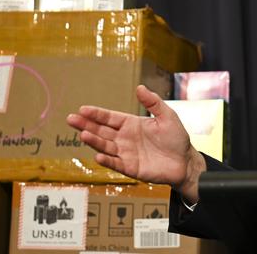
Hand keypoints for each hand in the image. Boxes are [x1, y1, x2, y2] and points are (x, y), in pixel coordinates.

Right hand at [66, 84, 206, 202]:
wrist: (185, 161)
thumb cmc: (176, 138)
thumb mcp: (167, 116)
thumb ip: (153, 103)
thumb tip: (140, 87)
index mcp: (132, 124)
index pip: (110, 118)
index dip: (96, 114)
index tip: (82, 109)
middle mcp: (125, 138)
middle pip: (102, 130)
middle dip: (86, 125)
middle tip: (71, 119)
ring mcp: (126, 153)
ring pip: (105, 146)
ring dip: (94, 141)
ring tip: (83, 134)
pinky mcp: (130, 168)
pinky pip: (116, 164)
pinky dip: (107, 160)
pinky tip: (98, 155)